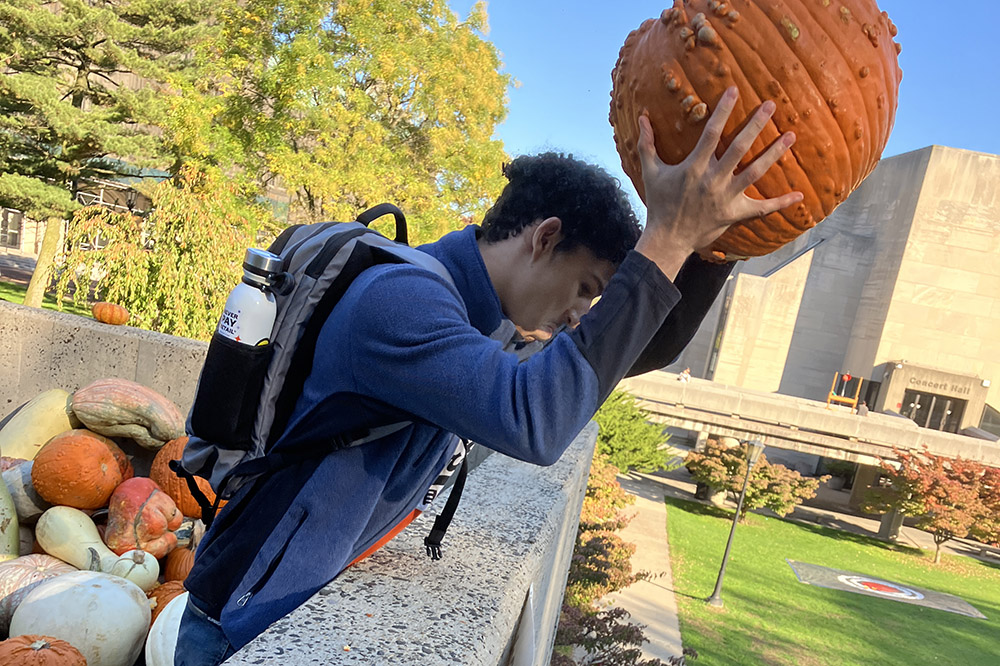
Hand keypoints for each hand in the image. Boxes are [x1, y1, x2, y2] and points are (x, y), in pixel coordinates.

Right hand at [634, 87, 802, 278]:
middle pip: (739, 148)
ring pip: (755, 172)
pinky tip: (799, 196)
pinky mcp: (734, 213)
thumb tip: (642, 117)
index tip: (734, 91)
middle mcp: (713, 180)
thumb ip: (646, 144)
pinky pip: (762, 208)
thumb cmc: (660, 203)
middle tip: (771, 105)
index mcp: (694, 167)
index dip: (723, 111)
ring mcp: (726, 197)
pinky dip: (781, 203)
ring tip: (790, 136)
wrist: (668, 238)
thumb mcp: (650, 172)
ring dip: (774, 154)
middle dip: (756, 125)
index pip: (711, 133)